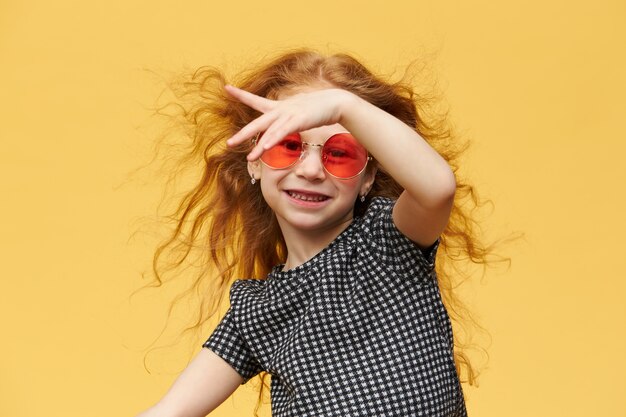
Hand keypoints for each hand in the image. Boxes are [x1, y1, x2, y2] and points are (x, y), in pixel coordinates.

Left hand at [224, 85, 351, 160]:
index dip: (241, 94)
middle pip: (258, 123)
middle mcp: (281, 110)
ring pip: (270, 132)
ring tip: (249, 158)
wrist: (336, 101)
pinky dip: (274, 140)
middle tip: (229, 144)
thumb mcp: (298, 112)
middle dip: (243, 134)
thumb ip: (288, 118)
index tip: (226, 88)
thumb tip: (284, 123)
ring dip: (259, 146)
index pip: (256, 100)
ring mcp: (289, 115)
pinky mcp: (299, 120)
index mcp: (279, 107)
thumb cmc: (318, 108)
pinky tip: (265, 148)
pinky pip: (283, 132)